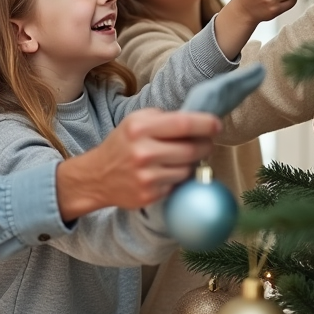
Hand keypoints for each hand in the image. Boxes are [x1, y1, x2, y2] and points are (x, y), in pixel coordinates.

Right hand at [54, 109, 219, 219]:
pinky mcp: (149, 195)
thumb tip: (196, 121)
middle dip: (205, 145)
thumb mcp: (135, 122)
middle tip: (206, 142)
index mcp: (140, 128)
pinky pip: (177, 184)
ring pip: (188, 169)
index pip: (183, 124)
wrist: (97, 176)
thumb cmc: (121, 145)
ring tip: (180, 158)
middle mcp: (143, 152)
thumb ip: (163, 119)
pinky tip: (167, 172)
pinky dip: (178, 178)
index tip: (216, 125)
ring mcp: (147, 176)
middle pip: (191, 148)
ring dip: (191, 163)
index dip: (205, 124)